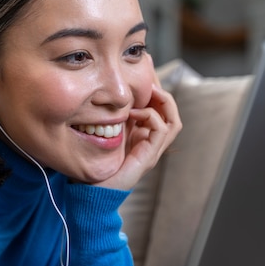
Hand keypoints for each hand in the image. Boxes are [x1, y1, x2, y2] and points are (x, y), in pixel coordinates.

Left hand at [94, 65, 181, 190]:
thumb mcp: (98, 133)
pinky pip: (163, 130)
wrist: (91, 193)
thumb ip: (104, 117)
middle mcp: (148, 142)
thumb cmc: (91, 165)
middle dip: (161, 92)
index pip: (157, 108)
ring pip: (173, 120)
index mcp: (139, 135)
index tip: (141, 72)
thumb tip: (101, 94)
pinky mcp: (148, 157)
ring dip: (163, 103)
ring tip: (148, 93)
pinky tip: (134, 113)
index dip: (153, 90)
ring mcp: (151, 150)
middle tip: (147, 78)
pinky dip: (152, 116)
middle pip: (169, 112)